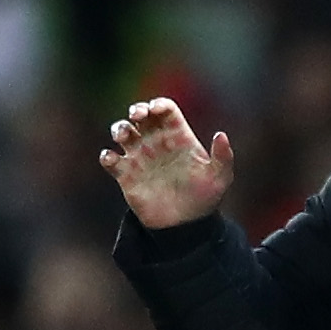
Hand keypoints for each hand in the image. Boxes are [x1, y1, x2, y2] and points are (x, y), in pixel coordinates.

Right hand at [101, 98, 234, 229]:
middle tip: (137, 115)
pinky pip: (110, 160)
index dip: (158, 104)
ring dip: (119, 128)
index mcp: (178, 136)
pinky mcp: (126, 176)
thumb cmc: (205, 199)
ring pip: (122, 132)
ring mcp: (140, 158)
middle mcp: (156, 142)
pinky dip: (107, 156)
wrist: (185, 225)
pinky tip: (113, 160)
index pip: (165, 109)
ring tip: (123, 136)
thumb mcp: (220, 178)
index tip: (154, 109)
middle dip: (136, 109)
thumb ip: (223, 156)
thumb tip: (220, 134)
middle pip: (141, 115)